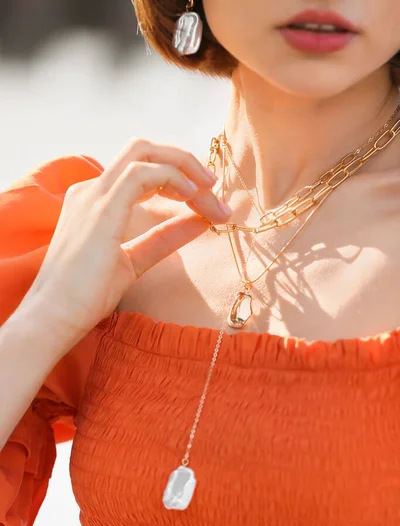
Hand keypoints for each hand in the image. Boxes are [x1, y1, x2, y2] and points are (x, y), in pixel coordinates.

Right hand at [28, 138, 231, 339]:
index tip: (208, 202)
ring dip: (185, 169)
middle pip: (145, 150)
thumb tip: (201, 221)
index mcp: (96, 201)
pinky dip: (174, 179)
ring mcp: (94, 195)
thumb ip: (164, 238)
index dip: (179, 178)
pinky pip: (143, 173)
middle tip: (213, 188)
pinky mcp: (102, 207)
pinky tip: (193, 198)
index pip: (142, 170)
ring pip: (146, 153)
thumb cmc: (86, 295)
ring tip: (211, 196)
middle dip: (185, 162)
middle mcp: (93, 190)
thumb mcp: (134, 261)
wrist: (55, 316)